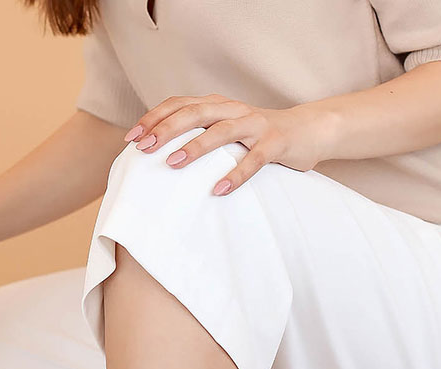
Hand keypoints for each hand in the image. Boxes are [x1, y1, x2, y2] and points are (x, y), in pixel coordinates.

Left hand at [122, 94, 337, 194]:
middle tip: (143, 148)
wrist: (308, 130)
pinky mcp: (275, 144)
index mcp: (218, 105)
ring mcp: (255, 125)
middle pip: (194, 113)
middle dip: (166, 129)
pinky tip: (219, 190)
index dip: (154, 118)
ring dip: (195, 147)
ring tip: (173, 164)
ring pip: (220, 131)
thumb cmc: (259, 136)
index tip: (132, 138)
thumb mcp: (227, 131)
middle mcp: (233, 110)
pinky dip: (235, 175)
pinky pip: (253, 160)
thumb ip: (201, 135)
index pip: (180, 104)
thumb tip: (163, 159)